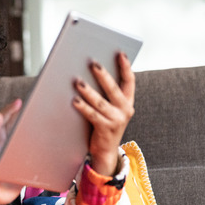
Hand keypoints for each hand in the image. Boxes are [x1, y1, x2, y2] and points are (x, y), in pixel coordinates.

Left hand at [72, 52, 135, 175]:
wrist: (105, 151)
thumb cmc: (104, 124)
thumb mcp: (110, 108)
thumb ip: (107, 94)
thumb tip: (92, 72)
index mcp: (128, 102)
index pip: (129, 81)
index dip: (126, 66)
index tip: (120, 53)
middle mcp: (125, 110)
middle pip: (114, 89)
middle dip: (103, 75)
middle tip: (92, 63)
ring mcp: (116, 120)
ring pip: (101, 102)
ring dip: (88, 91)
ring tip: (77, 81)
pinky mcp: (105, 129)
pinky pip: (92, 115)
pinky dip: (83, 107)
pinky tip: (74, 100)